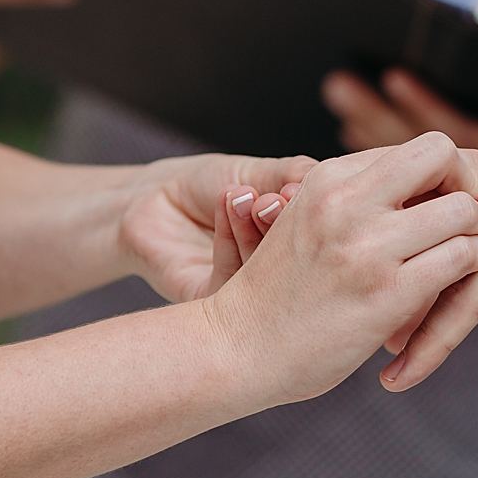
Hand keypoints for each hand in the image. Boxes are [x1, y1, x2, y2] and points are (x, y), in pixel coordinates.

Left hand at [115, 152, 317, 301]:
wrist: (152, 201)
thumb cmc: (209, 186)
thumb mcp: (258, 173)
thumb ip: (293, 175)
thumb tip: (324, 176)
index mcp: (297, 249)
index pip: (322, 241)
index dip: (319, 216)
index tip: (305, 188)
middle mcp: (278, 278)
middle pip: (300, 265)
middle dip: (290, 227)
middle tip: (278, 198)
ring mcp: (248, 297)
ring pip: (266, 275)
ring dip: (257, 230)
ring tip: (249, 195)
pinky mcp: (211, 304)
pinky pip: (232, 281)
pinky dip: (232, 238)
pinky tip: (229, 203)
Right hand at [210, 132, 477, 407]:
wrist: (235, 349)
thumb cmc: (277, 294)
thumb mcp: (306, 222)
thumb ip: (357, 198)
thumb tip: (423, 181)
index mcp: (328, 179)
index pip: (419, 148)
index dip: (460, 166)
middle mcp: (346, 201)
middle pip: (444, 156)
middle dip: (474, 183)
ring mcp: (367, 246)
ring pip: (464, 210)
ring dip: (477, 233)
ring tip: (464, 259)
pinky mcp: (387, 293)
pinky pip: (462, 258)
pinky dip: (471, 269)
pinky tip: (456, 287)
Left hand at [382, 176, 477, 389]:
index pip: (477, 227)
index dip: (438, 260)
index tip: (406, 297)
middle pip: (446, 238)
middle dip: (406, 278)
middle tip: (371, 322)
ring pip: (446, 267)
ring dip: (411, 312)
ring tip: (380, 349)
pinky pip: (463, 299)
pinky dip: (432, 340)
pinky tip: (403, 376)